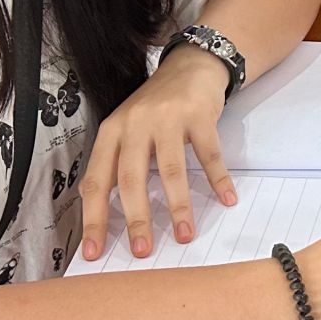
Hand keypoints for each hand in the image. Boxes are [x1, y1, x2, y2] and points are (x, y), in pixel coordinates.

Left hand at [79, 44, 235, 260]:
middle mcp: (135, 124)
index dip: (93, 219)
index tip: (93, 252)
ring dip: (179, 206)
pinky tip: (227, 198)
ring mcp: (167, 117)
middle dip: (136, 219)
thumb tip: (109, 221)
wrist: (190, 66)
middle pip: (131, 178)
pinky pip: (209, 153)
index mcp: (111, 133)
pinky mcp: (198, 114)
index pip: (96, 181)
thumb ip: (118, 167)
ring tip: (185, 235)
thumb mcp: (127, 131)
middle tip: (142, 251)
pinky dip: (218, 179)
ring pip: (170, 170)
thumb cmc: (155, 108)